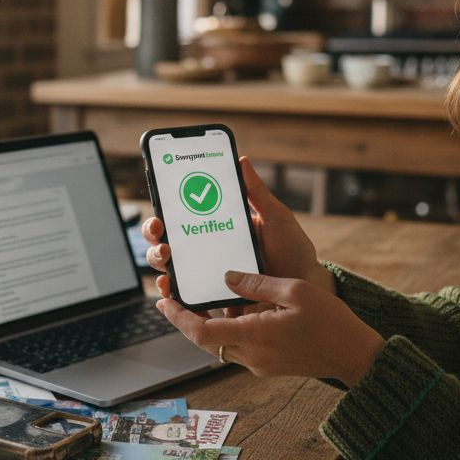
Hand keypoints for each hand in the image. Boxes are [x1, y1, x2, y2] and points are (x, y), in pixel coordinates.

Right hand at [142, 157, 335, 300]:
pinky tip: (169, 284)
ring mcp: (207, 275)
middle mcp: (207, 250)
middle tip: (159, 228)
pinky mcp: (212, 298)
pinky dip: (170, 291)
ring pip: (169, 266)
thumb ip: (257, 193)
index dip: (165, 207)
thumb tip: (242, 161)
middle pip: (167, 239)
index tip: (161, 200)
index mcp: (218, 226)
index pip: (183, 214)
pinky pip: (184, 297)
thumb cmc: (292, 251)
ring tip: (165, 254)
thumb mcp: (276, 218)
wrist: (306, 286)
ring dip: (157, 258)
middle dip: (153, 232)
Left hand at [157, 271, 382, 385]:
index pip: (201, 331)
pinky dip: (227, 329)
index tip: (163, 301)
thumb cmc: (330, 321)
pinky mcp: (268, 365)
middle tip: (171, 298)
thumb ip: (256, 284)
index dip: (177, 317)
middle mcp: (251, 355)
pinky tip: (232, 310)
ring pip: (220, 344)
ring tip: (198, 300)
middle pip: (204, 340)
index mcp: (254, 336)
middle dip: (185, 320)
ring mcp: (259, 364)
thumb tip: (226, 277)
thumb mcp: (294, 291)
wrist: (355, 356)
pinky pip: (238, 347)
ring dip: (206, 325)